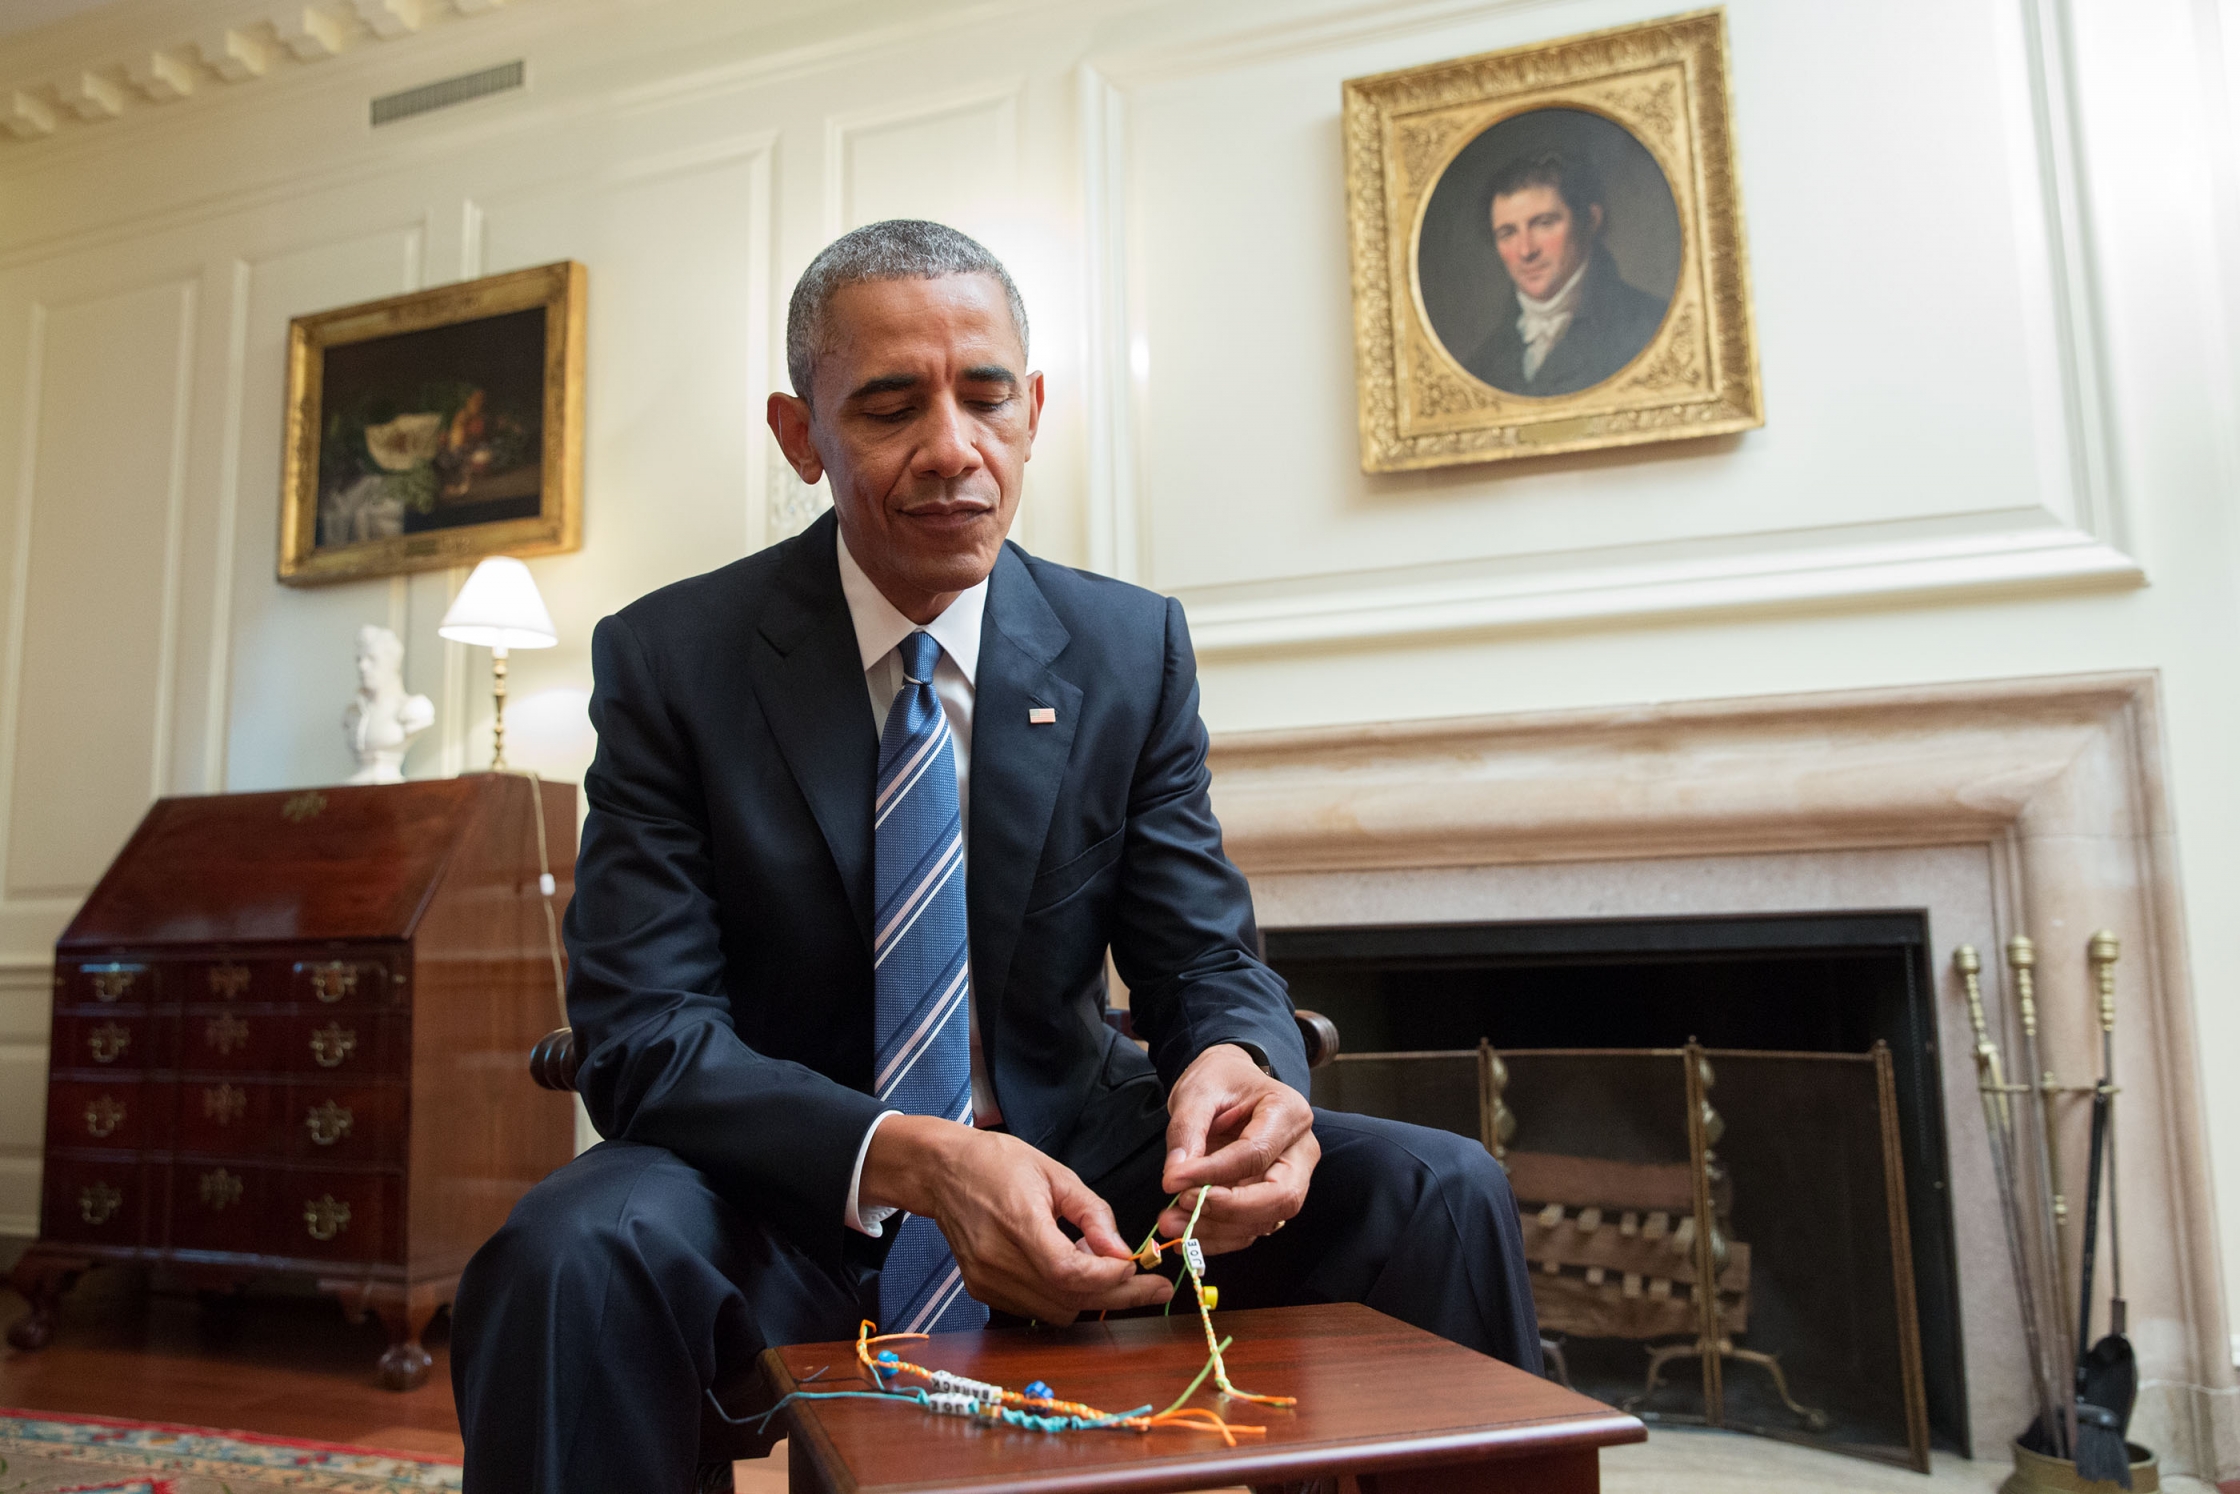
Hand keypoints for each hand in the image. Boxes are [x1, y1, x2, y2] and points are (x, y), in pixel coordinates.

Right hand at [859, 1116, 1173, 1323]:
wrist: (942, 1171)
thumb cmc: (998, 1163)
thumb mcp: (1056, 1174)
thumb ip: (1093, 1214)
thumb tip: (1123, 1252)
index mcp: (1018, 1222)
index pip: (1068, 1272)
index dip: (1108, 1277)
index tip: (1139, 1268)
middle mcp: (998, 1260)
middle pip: (1067, 1299)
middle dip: (1116, 1295)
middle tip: (1152, 1286)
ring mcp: (986, 1280)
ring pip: (1055, 1311)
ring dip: (1088, 1295)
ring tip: (1099, 1264)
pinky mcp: (981, 1289)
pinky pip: (1034, 1308)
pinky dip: (1061, 1296)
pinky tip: (1069, 1268)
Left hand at [1159, 1043, 1318, 1255]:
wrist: (1229, 1084)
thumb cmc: (1219, 1081)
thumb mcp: (1198, 1091)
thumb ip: (1186, 1130)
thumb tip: (1175, 1176)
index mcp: (1289, 1112)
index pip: (1256, 1154)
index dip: (1213, 1173)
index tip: (1172, 1181)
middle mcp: (1301, 1150)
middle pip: (1280, 1196)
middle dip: (1228, 1209)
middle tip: (1181, 1205)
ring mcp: (1293, 1178)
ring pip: (1266, 1219)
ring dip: (1217, 1229)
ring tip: (1171, 1222)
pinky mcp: (1273, 1199)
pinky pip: (1253, 1228)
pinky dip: (1219, 1236)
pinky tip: (1187, 1231)